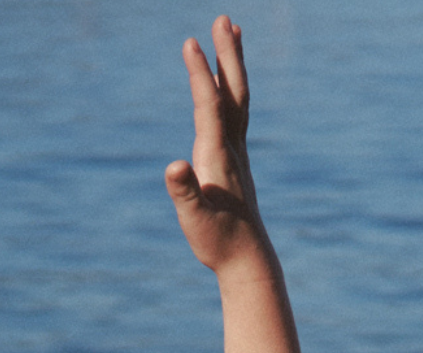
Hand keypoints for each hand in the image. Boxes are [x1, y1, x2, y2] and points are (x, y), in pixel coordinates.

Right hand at [165, 17, 267, 275]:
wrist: (247, 259)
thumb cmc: (218, 242)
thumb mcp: (195, 220)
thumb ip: (184, 193)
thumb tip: (174, 166)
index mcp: (219, 156)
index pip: (209, 106)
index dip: (200, 75)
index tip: (190, 43)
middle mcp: (232, 148)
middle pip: (233, 91)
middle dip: (227, 55)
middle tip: (224, 19)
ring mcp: (237, 153)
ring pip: (237, 99)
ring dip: (233, 66)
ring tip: (231, 35)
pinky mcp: (236, 162)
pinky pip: (234, 114)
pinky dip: (230, 90)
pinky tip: (226, 85)